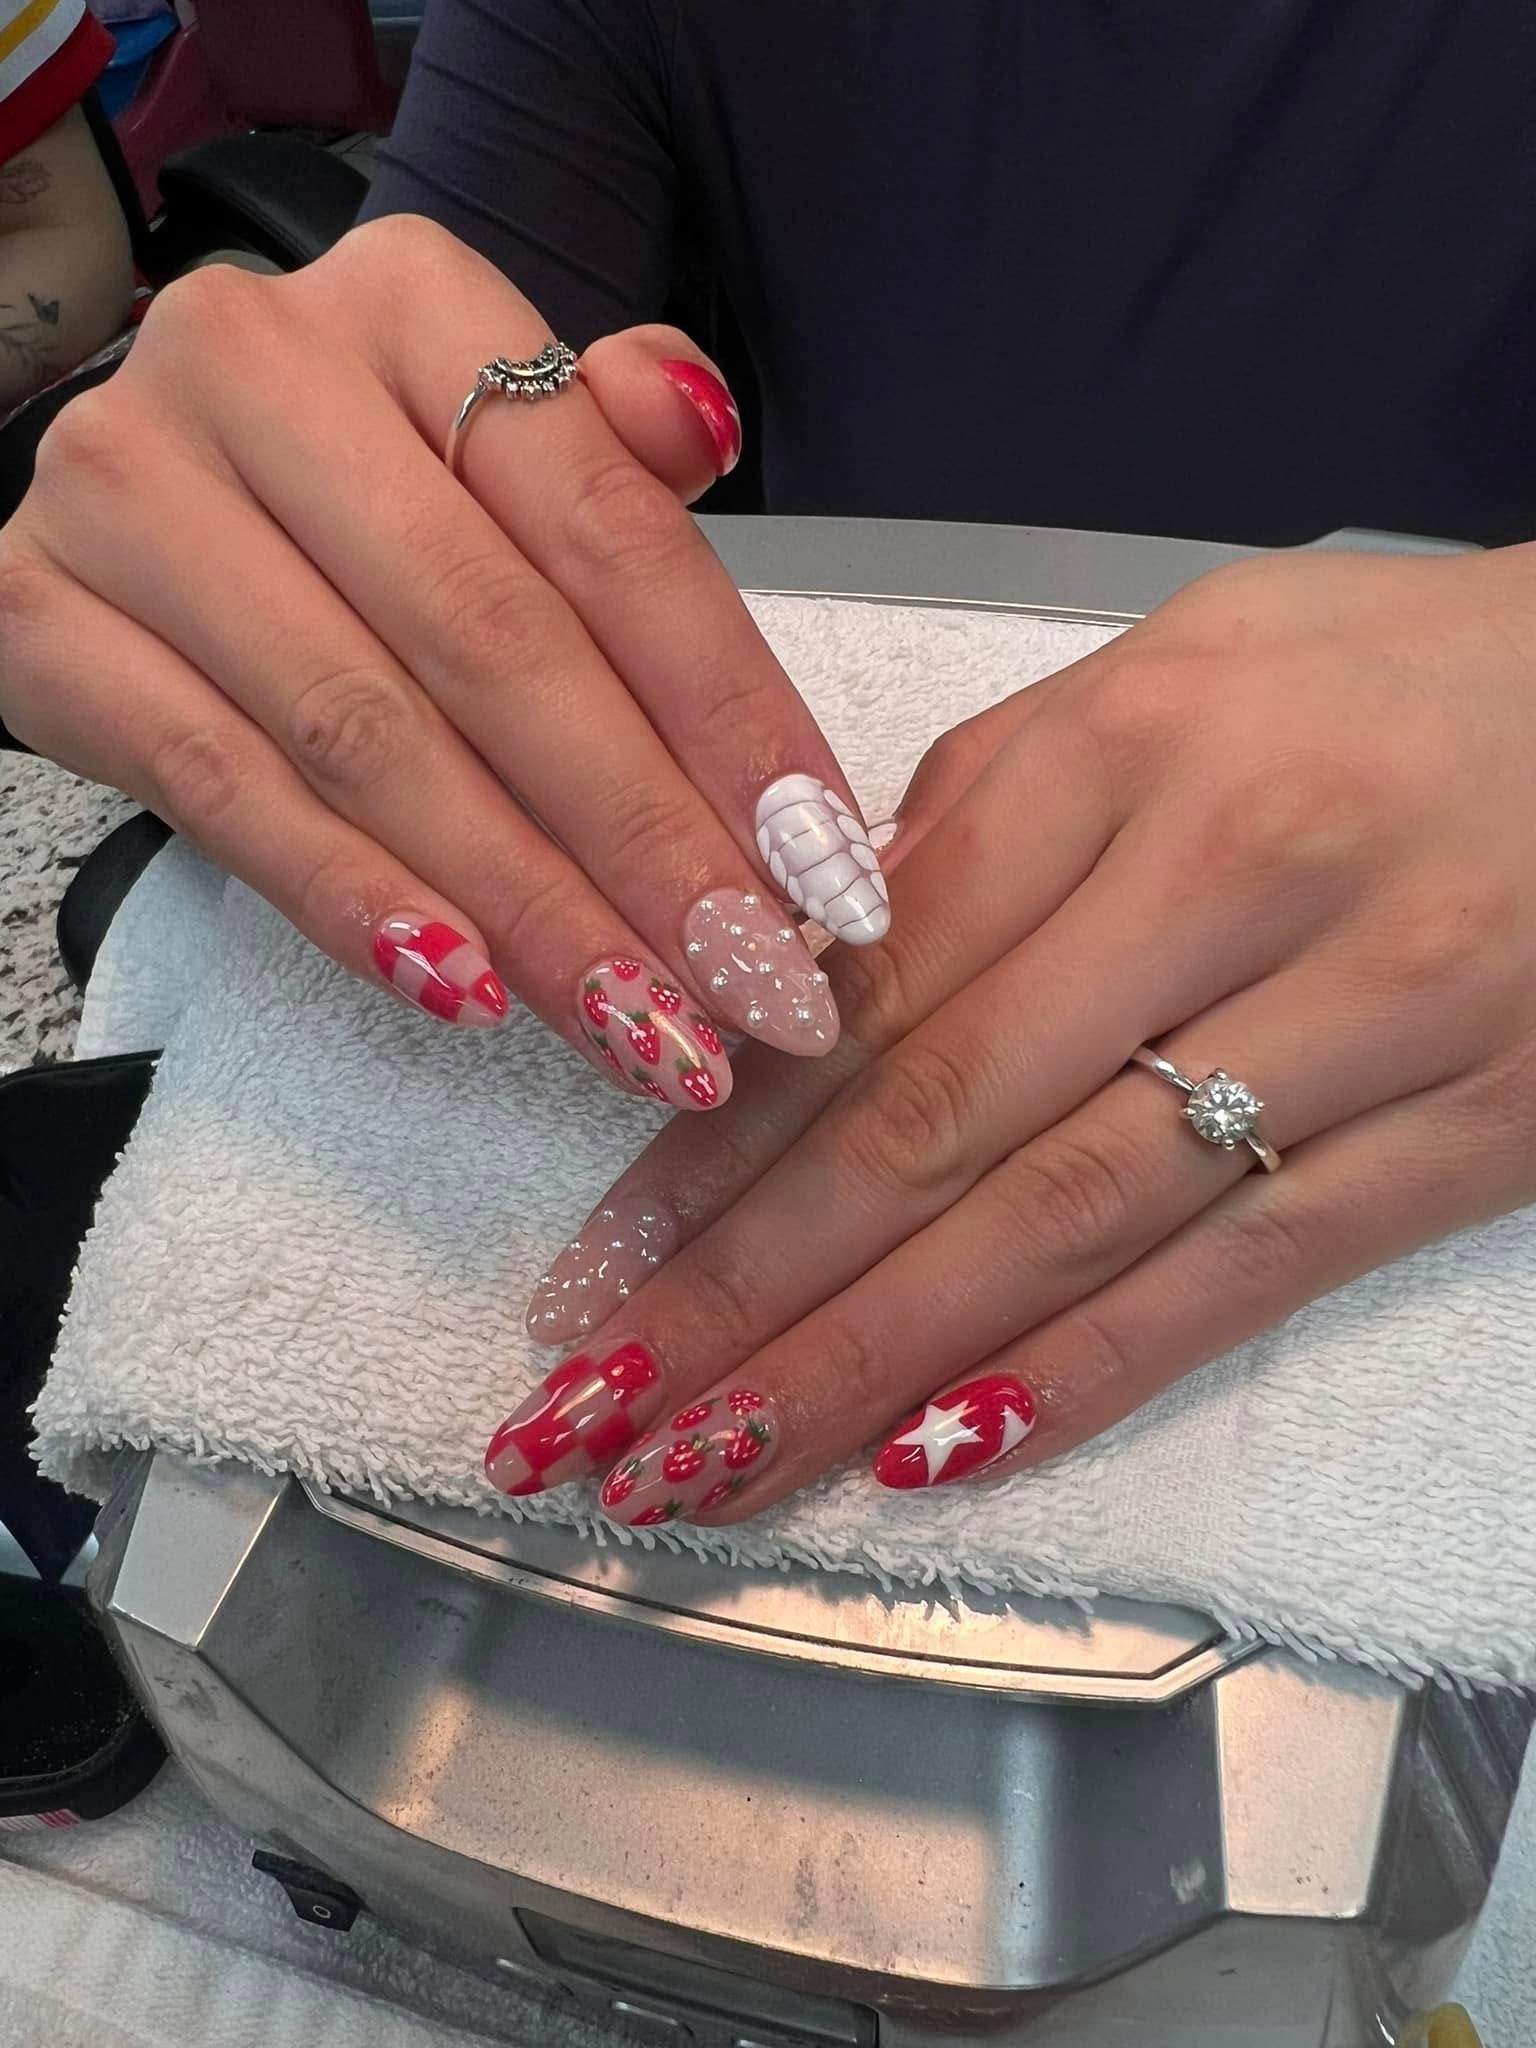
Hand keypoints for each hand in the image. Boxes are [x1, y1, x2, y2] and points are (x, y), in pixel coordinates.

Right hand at [0, 216, 890, 1108]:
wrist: (145, 496)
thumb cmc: (370, 490)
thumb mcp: (497, 443)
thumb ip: (607, 454)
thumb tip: (699, 420)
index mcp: (410, 300)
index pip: (604, 528)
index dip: (728, 711)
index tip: (820, 861)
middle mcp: (256, 366)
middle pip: (495, 643)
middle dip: (644, 840)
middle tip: (750, 982)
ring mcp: (129, 490)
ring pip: (369, 735)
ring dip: (528, 903)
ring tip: (643, 1025)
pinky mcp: (40, 619)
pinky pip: (220, 791)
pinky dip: (354, 899)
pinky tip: (467, 988)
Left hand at [485, 545, 1535, 1516]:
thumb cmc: (1389, 677)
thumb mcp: (1169, 674)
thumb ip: (984, 820)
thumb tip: (807, 977)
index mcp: (1128, 748)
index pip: (875, 986)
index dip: (721, 1147)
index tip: (606, 1265)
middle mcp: (1231, 879)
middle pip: (940, 1124)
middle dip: (746, 1294)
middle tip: (594, 1417)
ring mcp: (1364, 1017)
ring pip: (1067, 1224)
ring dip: (869, 1367)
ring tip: (714, 1468)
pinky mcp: (1468, 1134)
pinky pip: (1243, 1274)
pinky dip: (1083, 1374)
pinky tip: (937, 1457)